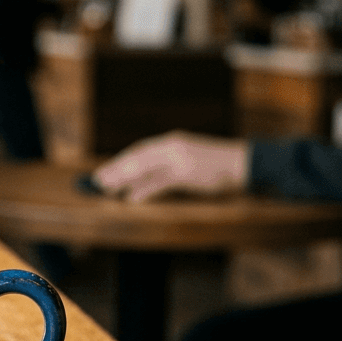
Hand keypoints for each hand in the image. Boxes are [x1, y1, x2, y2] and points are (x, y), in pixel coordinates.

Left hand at [93, 131, 249, 201]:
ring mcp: (179, 159)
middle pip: (136, 157)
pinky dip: (144, 190)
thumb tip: (145, 178)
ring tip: (105, 188)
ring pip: (144, 167)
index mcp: (172, 141)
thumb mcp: (189, 160)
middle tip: (96, 181)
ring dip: (122, 178)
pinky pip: (160, 182)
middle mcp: (172, 146)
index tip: (105, 170)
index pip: (139, 149)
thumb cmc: (218, 165)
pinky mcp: (187, 173)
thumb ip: (168, 165)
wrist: (245, 162)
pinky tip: (131, 198)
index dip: (121, 160)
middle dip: (115, 168)